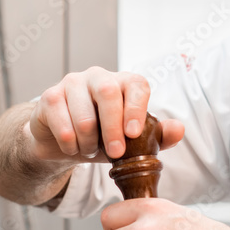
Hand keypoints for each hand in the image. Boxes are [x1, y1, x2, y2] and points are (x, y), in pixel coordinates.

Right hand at [26, 67, 184, 164]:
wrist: (64, 142)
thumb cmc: (104, 137)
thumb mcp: (133, 142)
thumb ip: (158, 136)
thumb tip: (179, 130)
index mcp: (123, 83)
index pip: (136, 84)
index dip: (137, 107)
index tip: (133, 133)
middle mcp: (99, 77)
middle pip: (108, 92)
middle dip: (113, 128)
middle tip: (116, 153)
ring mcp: (73, 83)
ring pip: (84, 113)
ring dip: (89, 142)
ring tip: (90, 151)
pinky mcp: (50, 97)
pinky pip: (61, 122)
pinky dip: (70, 143)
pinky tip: (74, 147)